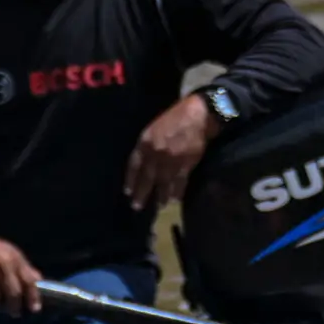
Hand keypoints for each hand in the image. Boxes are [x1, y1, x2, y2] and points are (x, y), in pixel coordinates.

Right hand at [0, 236, 41, 315]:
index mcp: (14, 258)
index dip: (33, 297)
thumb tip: (39, 282)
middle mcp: (1, 262)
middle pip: (13, 292)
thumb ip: (26, 271)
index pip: (27, 281)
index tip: (35, 309)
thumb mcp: (15, 257)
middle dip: (14, 306)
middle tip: (15, 313)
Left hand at [125, 91, 222, 212]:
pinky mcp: (185, 165)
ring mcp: (170, 160)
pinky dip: (177, 192)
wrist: (196, 116)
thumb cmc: (174, 118)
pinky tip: (175, 199)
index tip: (128, 192)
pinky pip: (179, 182)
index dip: (130, 180)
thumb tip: (143, 161)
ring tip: (159, 205)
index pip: (134, 165)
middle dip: (141, 193)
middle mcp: (155, 154)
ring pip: (162, 183)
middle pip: (146, 178)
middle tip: (137, 207)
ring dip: (160, 196)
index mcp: (145, 143)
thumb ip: (147, 144)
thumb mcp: (153, 128)